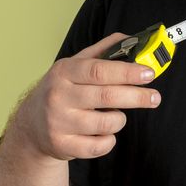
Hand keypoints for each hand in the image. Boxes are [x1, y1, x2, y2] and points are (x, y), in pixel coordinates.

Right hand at [3, 32, 161, 162]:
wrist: (31, 126)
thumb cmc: (61, 91)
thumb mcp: (75, 66)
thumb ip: (103, 51)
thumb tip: (133, 39)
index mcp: (64, 72)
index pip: (99, 70)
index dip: (127, 72)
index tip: (149, 73)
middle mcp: (58, 96)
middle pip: (107, 96)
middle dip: (137, 97)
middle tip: (155, 97)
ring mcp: (59, 123)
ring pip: (107, 123)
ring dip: (119, 119)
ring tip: (116, 115)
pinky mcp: (63, 146)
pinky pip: (100, 146)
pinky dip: (109, 140)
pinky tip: (104, 133)